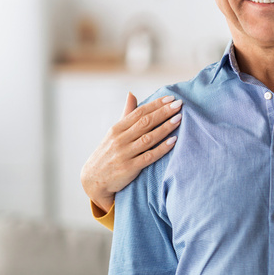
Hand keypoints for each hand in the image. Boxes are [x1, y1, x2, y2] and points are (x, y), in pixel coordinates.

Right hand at [80, 92, 182, 212]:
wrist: (94, 180)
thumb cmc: (108, 153)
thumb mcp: (114, 133)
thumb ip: (126, 114)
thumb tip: (131, 94)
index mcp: (117, 129)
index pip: (139, 112)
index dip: (155, 104)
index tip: (170, 98)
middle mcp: (120, 140)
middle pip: (145, 123)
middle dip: (163, 112)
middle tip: (179, 104)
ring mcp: (124, 154)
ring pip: (148, 138)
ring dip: (165, 127)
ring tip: (179, 118)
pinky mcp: (129, 168)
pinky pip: (149, 156)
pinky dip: (162, 148)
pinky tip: (173, 141)